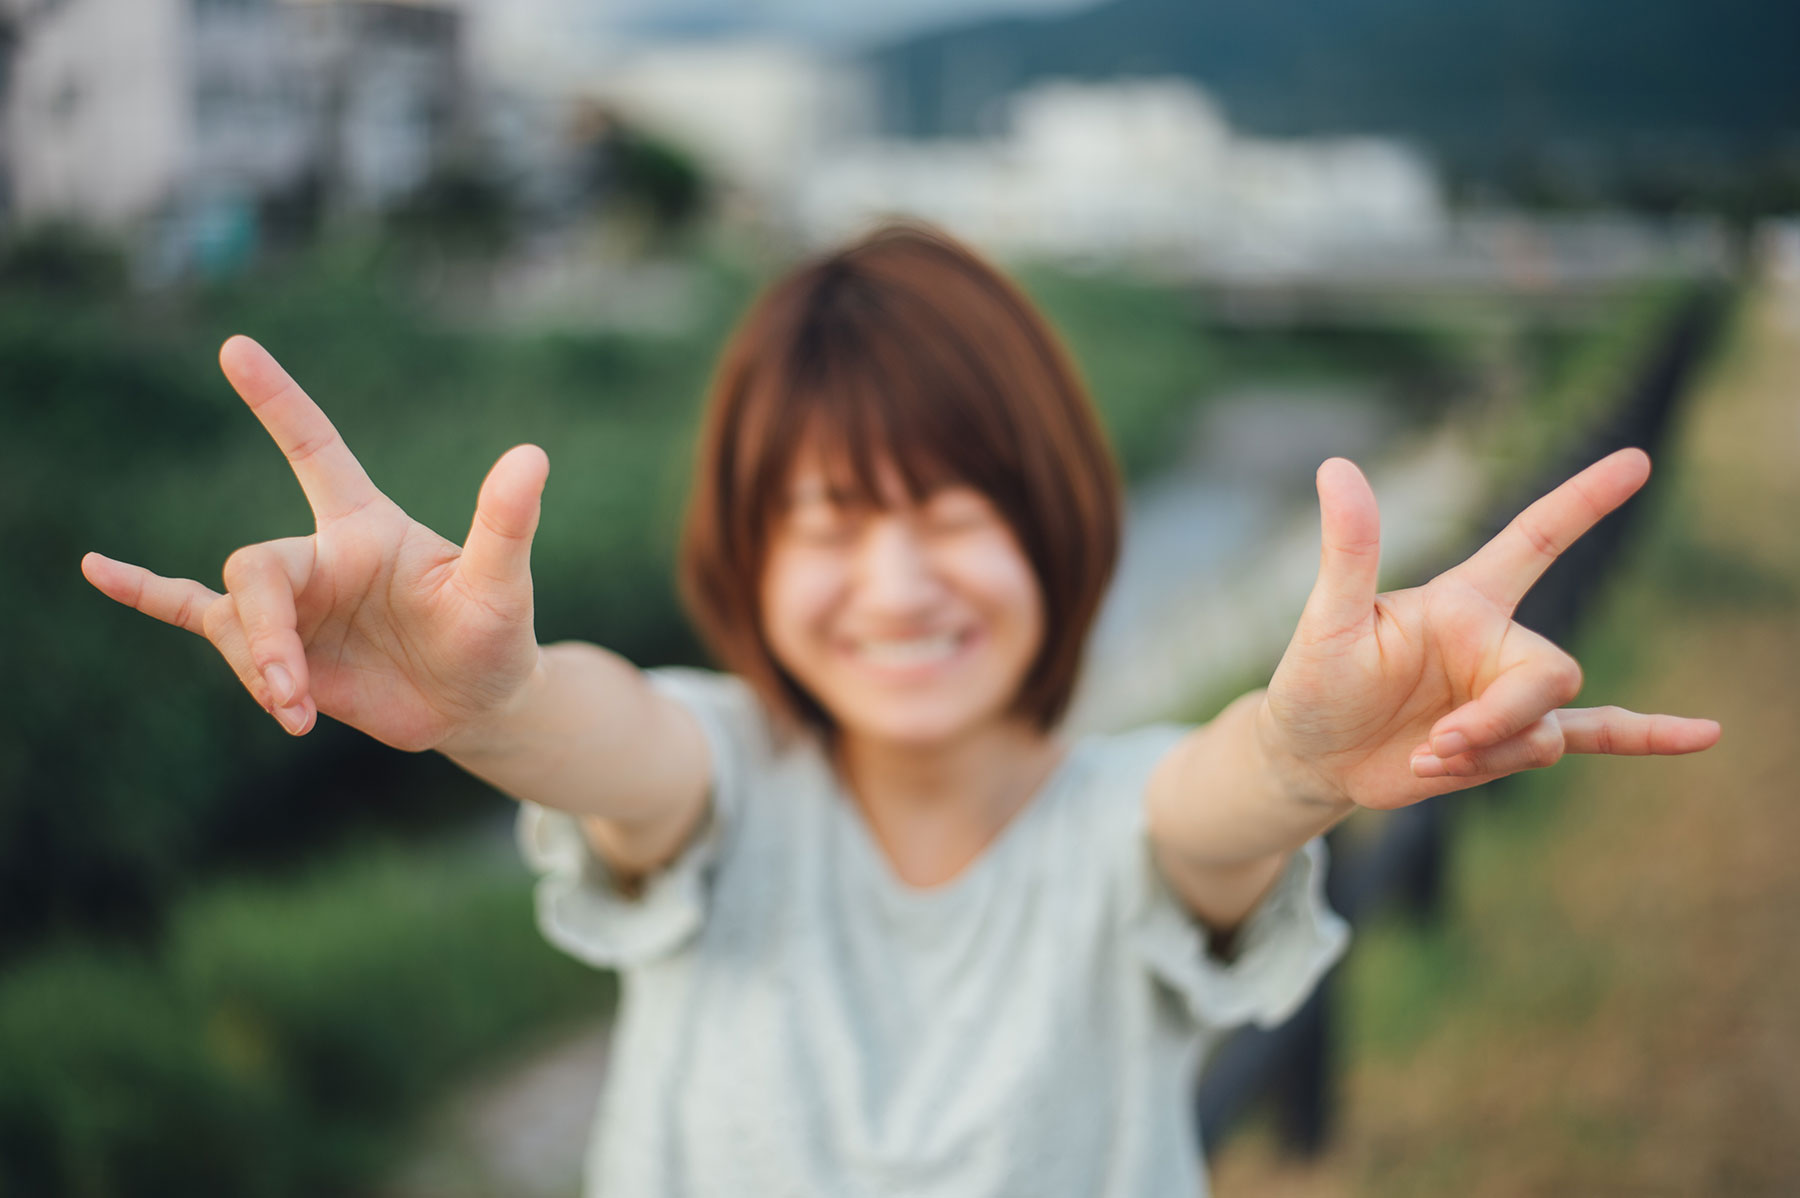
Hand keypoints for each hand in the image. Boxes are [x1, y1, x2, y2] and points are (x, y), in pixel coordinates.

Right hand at [82, 335, 548, 751]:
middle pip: (255, 569)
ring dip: (256, 669)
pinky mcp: (276, 649)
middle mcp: (322, 556)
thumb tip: (533, 454)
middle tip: (291, 691)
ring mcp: (294, 603)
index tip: (236, 347)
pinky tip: (96, 570)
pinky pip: (195, 613)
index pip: (315, 448)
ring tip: (295, 712)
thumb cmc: (495, 635)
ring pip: (233, 618)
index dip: (279, 401)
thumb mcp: (503, 585)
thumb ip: (507, 523)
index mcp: (366, 525)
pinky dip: (147, 593)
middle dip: (264, 633)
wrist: (476, 701)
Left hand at [1260, 448, 1719, 809]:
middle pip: (1551, 674)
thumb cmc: (1313, 682)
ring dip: (1489, 757)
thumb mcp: (1327, 619)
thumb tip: (1336, 466)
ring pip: (1546, 730)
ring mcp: (1507, 694)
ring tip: (1424, 757)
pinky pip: (1596, 734)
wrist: (1314, 755)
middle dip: (1501, 719)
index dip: (1583, 500)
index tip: (1636, 461)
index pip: (1536, 538)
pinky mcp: (1509, 741)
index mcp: (1462, 602)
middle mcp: (1495, 642)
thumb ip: (1349, 549)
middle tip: (1439, 742)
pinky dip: (1648, 736)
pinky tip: (1702, 734)